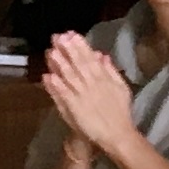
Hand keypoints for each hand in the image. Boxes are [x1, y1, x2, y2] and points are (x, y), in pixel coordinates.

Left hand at [40, 30, 137, 161]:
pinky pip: (63, 95)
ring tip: (50, 52)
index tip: (71, 34)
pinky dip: (56, 86)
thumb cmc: (120, 111)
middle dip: (67, 49)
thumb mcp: (120, 87)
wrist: (117, 134)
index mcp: (103, 78)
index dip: (80, 45)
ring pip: (69, 76)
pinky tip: (48, 76)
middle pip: (78, 64)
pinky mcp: (73, 108)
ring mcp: (81, 95)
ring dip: (59, 64)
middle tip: (57, 37)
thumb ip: (110, 71)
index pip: (90, 58)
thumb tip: (101, 55)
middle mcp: (92, 84)